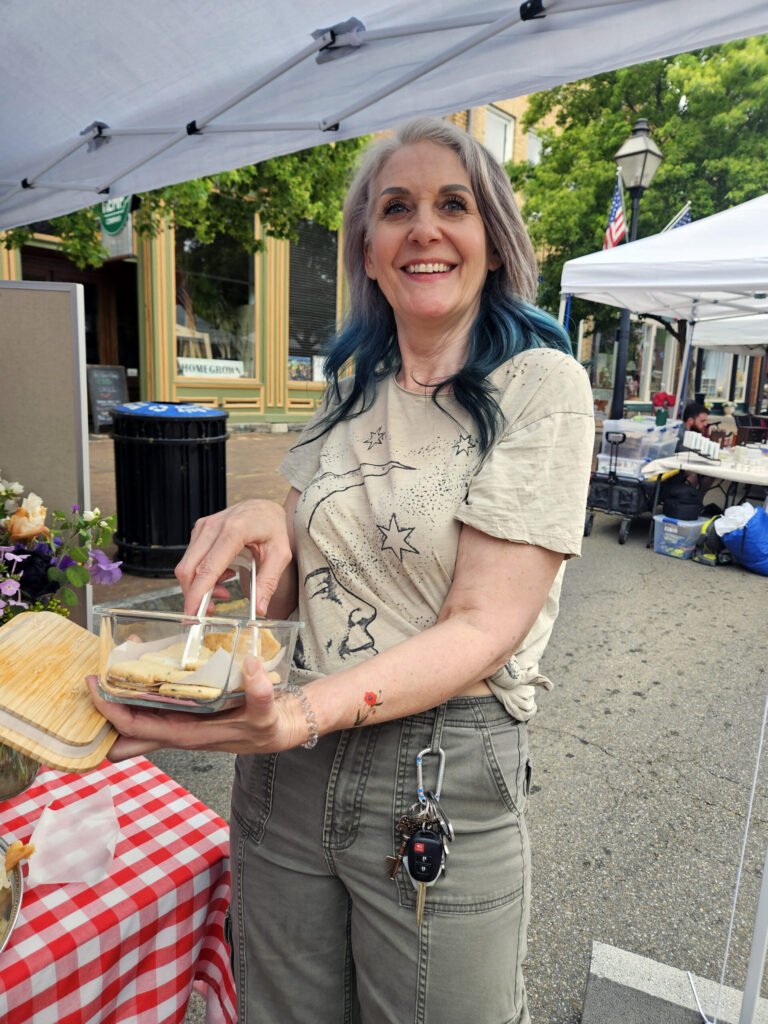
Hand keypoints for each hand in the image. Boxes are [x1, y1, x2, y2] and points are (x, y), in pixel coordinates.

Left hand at [86, 657, 307, 760]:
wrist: (279, 730)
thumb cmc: (268, 725)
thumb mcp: (267, 710)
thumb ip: (260, 691)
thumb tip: (250, 664)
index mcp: (189, 734)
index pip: (139, 728)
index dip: (113, 712)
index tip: (96, 688)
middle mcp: (179, 731)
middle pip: (129, 733)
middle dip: (105, 714)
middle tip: (91, 682)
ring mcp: (181, 724)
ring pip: (139, 721)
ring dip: (121, 702)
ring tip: (110, 673)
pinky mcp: (188, 715)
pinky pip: (155, 708)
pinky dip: (141, 694)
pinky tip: (141, 673)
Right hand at [175, 499, 292, 615]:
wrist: (265, 508)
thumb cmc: (273, 528)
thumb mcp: (280, 555)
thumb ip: (268, 582)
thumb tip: (260, 609)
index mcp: (234, 531)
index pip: (208, 568)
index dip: (197, 593)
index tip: (193, 614)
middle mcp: (213, 527)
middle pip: (189, 569)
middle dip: (195, 595)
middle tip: (215, 607)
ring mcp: (203, 527)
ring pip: (187, 566)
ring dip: (200, 586)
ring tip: (225, 589)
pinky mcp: (199, 531)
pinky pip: (191, 559)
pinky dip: (201, 575)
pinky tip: (222, 574)